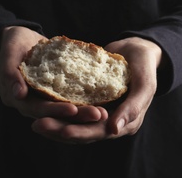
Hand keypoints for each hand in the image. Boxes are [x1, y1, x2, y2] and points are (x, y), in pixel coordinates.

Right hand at [0, 26, 105, 124]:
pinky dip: (82, 102)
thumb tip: (19, 94)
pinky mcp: (53, 94)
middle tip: (97, 114)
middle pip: (53, 114)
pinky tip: (100, 103)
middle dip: (75, 115)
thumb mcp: (9, 52)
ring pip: (62, 110)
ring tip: (102, 113)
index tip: (73, 109)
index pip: (36, 108)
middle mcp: (28, 103)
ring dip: (82, 113)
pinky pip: (68, 100)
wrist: (22, 38)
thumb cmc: (13, 43)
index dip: (54, 110)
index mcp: (14, 98)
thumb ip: (10, 73)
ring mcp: (41, 99)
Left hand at [31, 37, 162, 143]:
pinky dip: (58, 110)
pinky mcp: (89, 101)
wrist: (137, 49)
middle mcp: (110, 122)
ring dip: (55, 123)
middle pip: (82, 131)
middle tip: (38, 125)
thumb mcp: (145, 84)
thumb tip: (114, 130)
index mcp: (126, 123)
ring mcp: (99, 112)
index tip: (62, 130)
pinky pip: (72, 109)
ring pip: (74, 123)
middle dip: (60, 130)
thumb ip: (133, 107)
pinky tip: (41, 107)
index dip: (80, 132)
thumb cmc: (144, 65)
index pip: (99, 132)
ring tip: (35, 121)